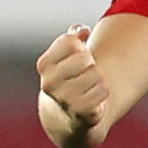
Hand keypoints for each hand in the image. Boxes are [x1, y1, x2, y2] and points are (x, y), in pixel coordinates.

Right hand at [35, 24, 107, 145]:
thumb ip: (74, 39)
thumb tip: (81, 30)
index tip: (78, 56)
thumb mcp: (66, 57)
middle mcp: (48, 83)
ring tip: (90, 87)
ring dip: (99, 80)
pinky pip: (104, 91)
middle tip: (86, 74)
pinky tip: (95, 98)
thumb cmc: (70, 79)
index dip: (81, 46)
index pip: (69, 41)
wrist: (68, 117)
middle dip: (91, 63)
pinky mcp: (81, 113)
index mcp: (44, 65)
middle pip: (84, 57)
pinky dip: (103, 93)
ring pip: (97, 75)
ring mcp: (64, 100)